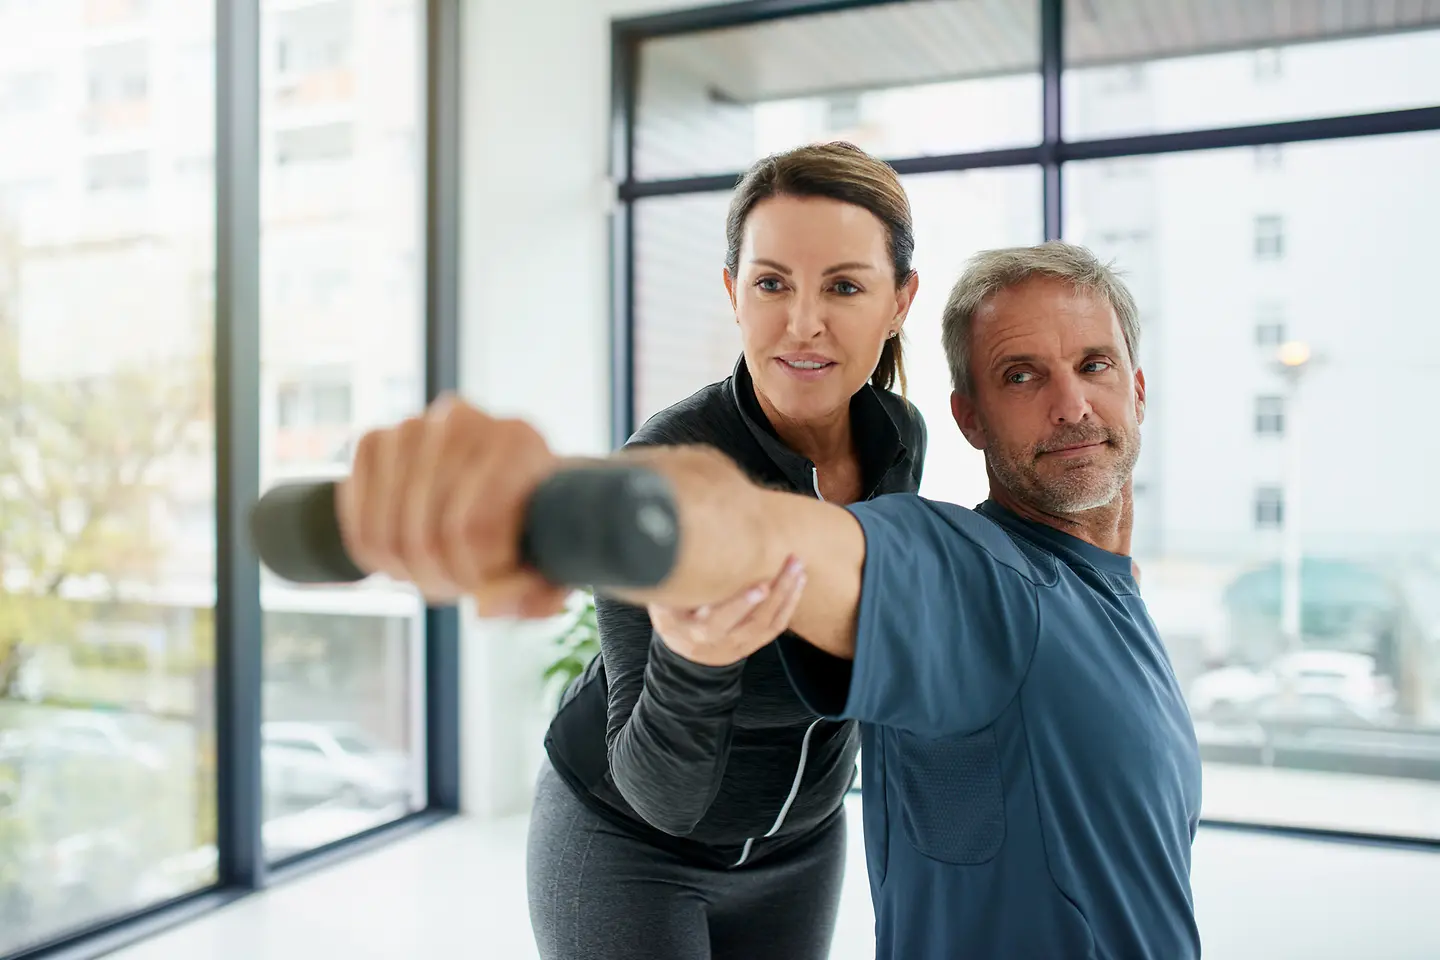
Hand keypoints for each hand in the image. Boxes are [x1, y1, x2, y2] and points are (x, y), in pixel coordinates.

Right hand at [335, 394, 570, 616]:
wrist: (506, 480)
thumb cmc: (533, 525)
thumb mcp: (555, 563)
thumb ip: (536, 596)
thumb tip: (482, 609)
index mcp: (515, 440)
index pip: (468, 528)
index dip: (474, 574)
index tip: (493, 579)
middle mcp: (458, 421)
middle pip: (424, 536)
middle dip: (443, 578)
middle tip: (464, 581)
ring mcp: (410, 428)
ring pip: (386, 537)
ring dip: (412, 573)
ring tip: (442, 568)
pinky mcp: (373, 443)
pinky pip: (358, 527)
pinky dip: (380, 558)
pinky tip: (412, 552)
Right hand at [648, 555, 805, 666]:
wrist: (685, 650)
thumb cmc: (673, 616)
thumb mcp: (663, 603)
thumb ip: (673, 585)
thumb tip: (675, 547)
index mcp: (693, 633)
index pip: (716, 623)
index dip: (739, 606)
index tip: (760, 586)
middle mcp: (719, 643)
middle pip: (752, 623)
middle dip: (776, 594)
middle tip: (790, 565)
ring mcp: (738, 646)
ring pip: (768, 625)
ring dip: (787, 595)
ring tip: (798, 567)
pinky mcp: (753, 644)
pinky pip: (776, 628)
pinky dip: (790, 605)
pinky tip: (799, 583)